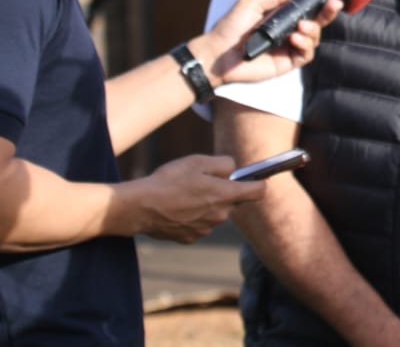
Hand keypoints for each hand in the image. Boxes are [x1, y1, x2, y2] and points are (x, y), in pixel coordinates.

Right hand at [119, 154, 263, 243]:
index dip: (258, 183)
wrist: (140, 207)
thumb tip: (233, 170)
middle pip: (233, 202)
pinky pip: (199, 225)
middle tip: (202, 182)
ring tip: (184, 195)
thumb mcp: (198, 161)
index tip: (255, 179)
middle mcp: (220, 216)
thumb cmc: (169, 181)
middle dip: (223, 192)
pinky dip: (192, 217)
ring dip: (206, 205)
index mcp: (225, 195)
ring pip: (215, 213)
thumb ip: (223, 164)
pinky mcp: (191, 238)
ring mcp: (206, 229)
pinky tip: (176, 209)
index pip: (258, 192)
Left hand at [195, 0, 342, 86]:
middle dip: (327, 13)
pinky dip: (305, 45)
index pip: (306, 7)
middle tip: (334, 4)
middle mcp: (288, 30)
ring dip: (313, 30)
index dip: (320, 2)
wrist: (217, 55)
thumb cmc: (230, 27)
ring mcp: (288, 47)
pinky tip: (294, 40)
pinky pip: (306, 54)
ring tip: (301, 27)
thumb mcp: (251, 3)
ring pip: (314, 38)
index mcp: (281, 15)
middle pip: (316, 22)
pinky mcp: (287, 63)